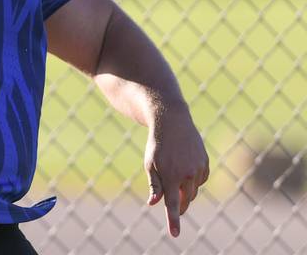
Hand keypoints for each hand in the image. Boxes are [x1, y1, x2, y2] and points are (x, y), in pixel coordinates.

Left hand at [144, 104, 208, 237]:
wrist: (172, 122)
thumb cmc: (157, 145)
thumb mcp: (150, 164)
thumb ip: (155, 185)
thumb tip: (154, 203)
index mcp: (171, 175)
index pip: (173, 204)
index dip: (173, 220)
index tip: (175, 234)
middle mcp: (187, 174)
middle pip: (185, 200)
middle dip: (180, 206)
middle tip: (174, 207)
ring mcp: (198, 168)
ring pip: (193, 191)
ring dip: (185, 191)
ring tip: (175, 178)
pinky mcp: (205, 163)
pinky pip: (200, 180)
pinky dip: (193, 180)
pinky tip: (185, 169)